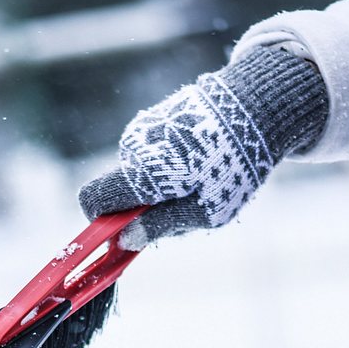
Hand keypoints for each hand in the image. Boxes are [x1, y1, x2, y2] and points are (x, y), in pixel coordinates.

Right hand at [79, 46, 327, 249]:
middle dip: (142, 205)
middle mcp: (133, 147)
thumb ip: (160, 226)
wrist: (256, 107)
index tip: (124, 231)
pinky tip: (200, 157)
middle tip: (184, 204)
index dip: (100, 221)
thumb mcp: (205, 211)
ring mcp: (142, 128)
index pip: (92, 199)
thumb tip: (125, 240)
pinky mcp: (155, 117)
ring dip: (160, 183)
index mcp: (142, 173)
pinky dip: (168, 163)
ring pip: (137, 171)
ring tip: (200, 177)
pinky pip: (150, 152)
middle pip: (119, 189)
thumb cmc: (234, 167)